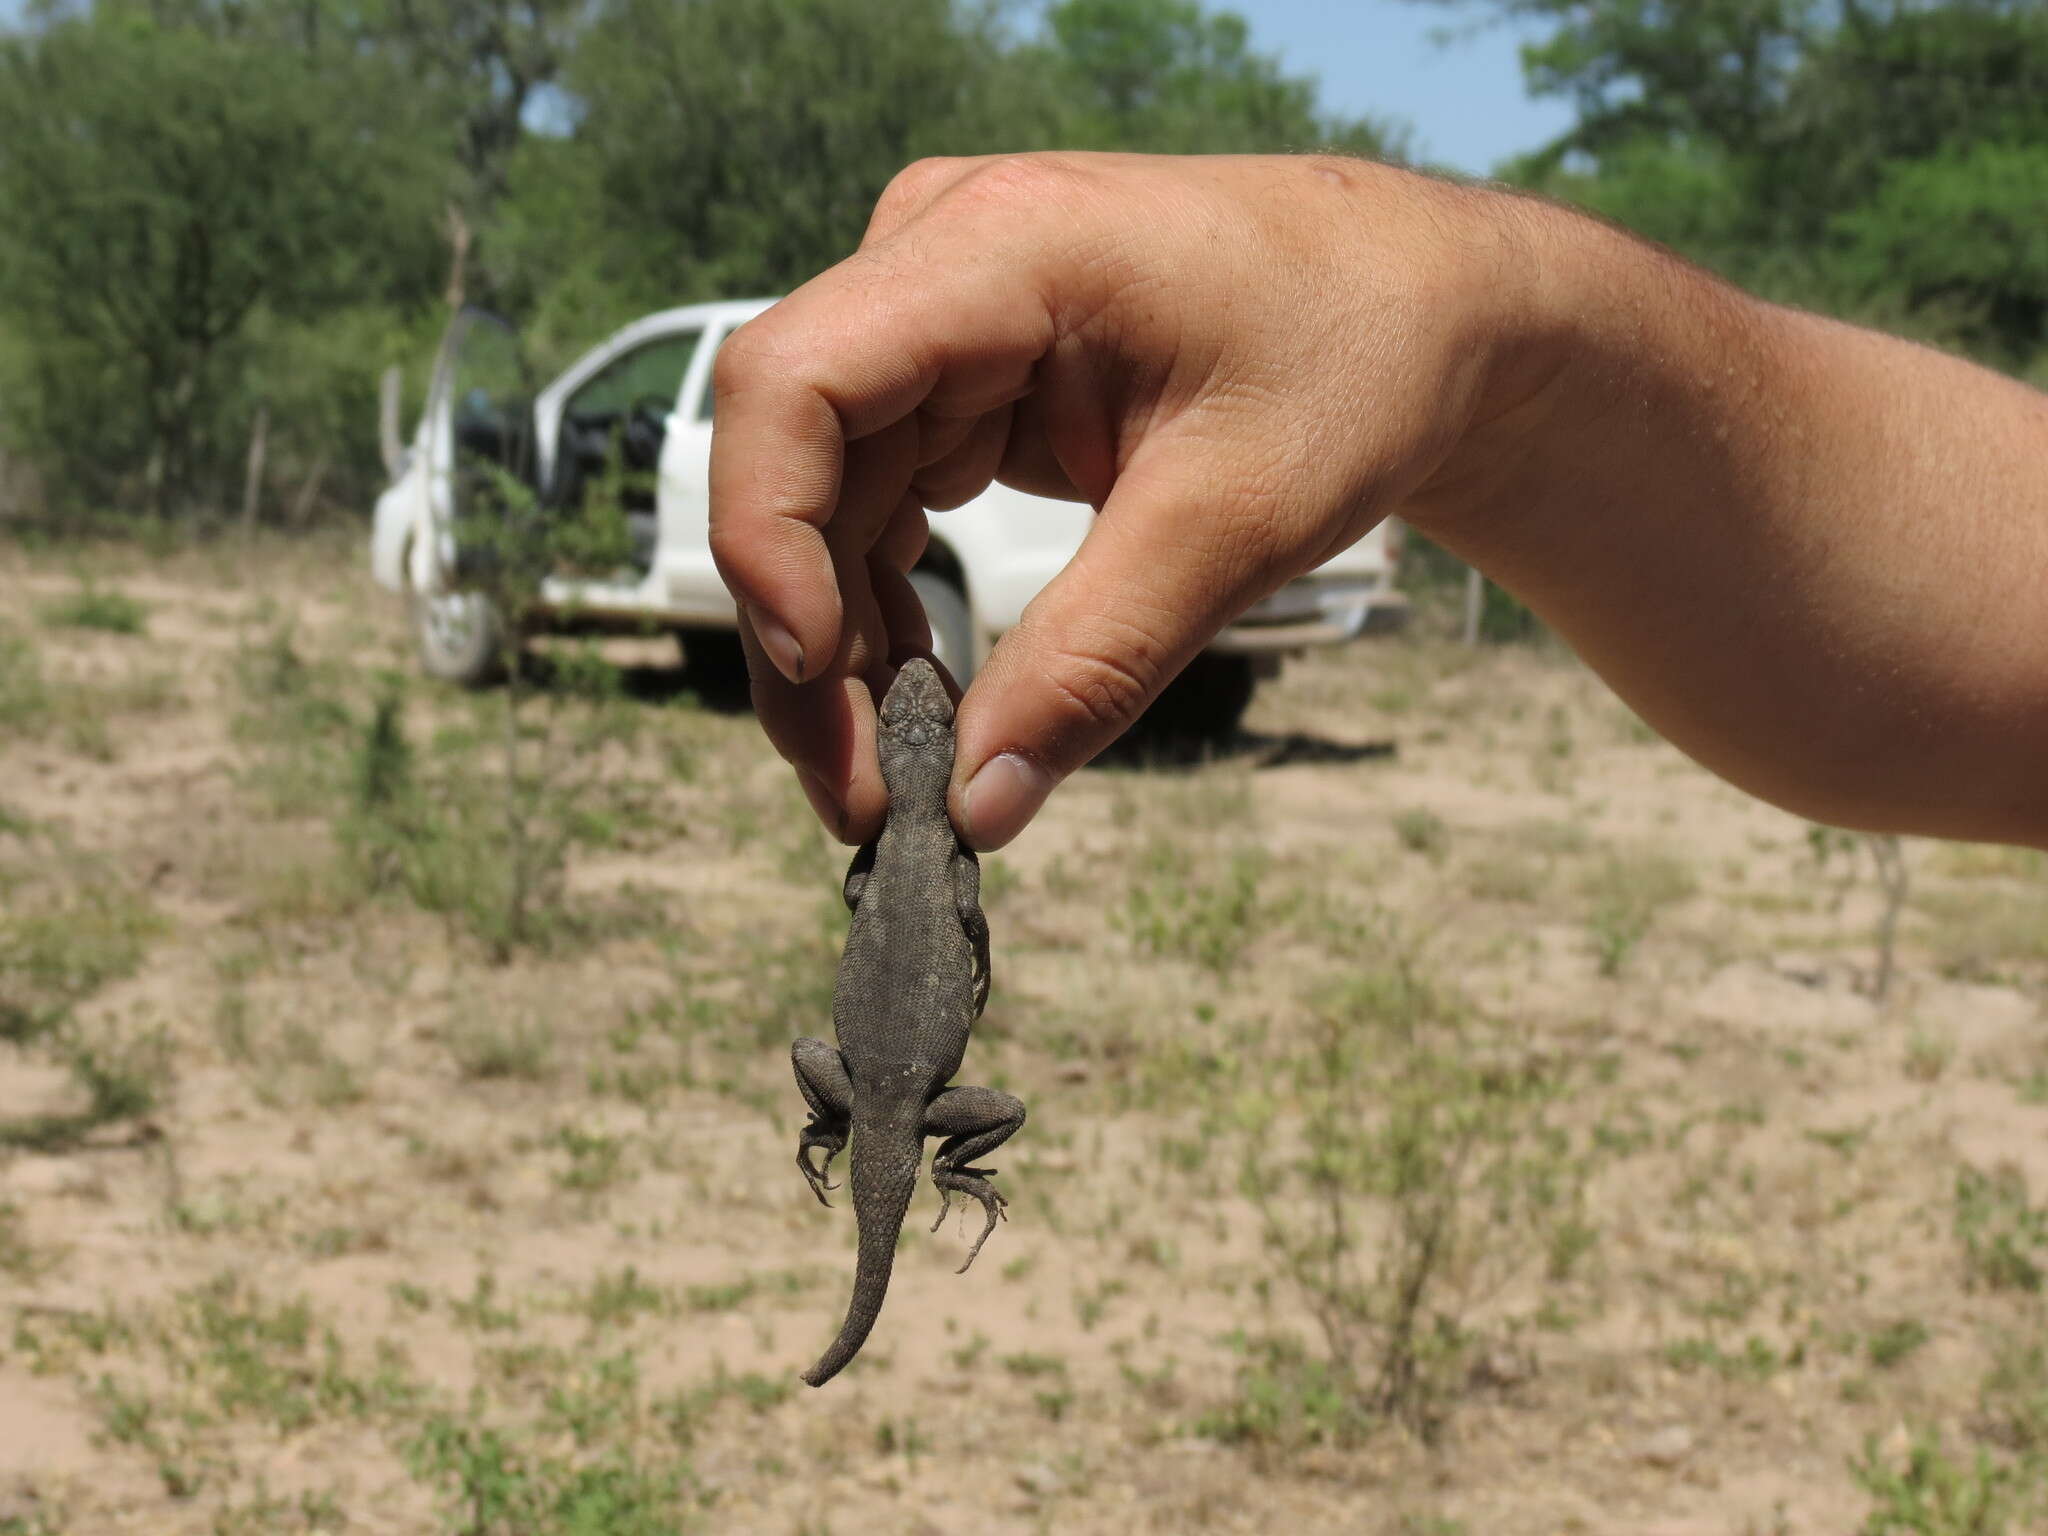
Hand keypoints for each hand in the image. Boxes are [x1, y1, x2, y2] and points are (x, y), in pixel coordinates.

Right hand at [709, 151, 1560, 847]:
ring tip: (896, 779)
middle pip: (791, 459)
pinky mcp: (961, 371)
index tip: (819, 681)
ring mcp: (942, 313)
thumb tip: (975, 810)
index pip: (794, 380)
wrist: (1424, 312)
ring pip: (822, 497)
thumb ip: (1097, 663)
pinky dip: (884, 607)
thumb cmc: (1355, 365)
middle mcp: (940, 259)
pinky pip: (876, 500)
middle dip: (806, 640)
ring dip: (839, 645)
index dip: (768, 537)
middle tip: (860, 796)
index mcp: (1001, 248)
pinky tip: (925, 698)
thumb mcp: (1236, 523)